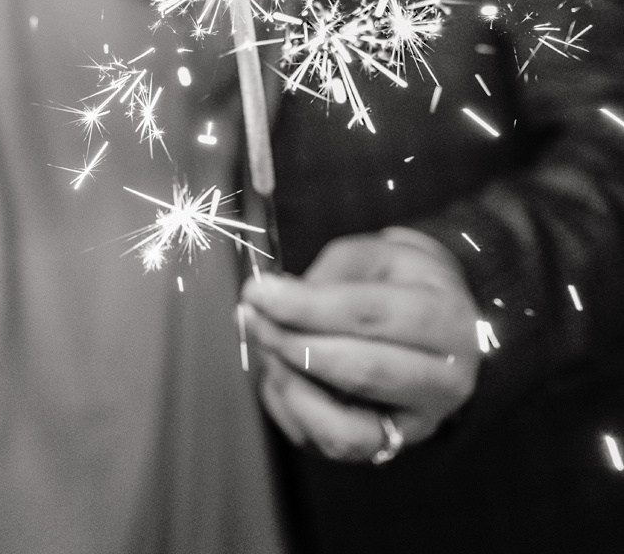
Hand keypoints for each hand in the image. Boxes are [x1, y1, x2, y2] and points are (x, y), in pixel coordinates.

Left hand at [240, 227, 480, 461]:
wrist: (439, 318)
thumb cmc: (401, 279)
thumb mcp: (374, 253)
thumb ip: (327, 276)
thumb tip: (272, 300)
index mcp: (448, 318)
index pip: (368, 315)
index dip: (305, 306)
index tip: (258, 291)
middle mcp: (446, 380)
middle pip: (359, 371)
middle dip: (292, 343)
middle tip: (251, 315)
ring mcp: (421, 422)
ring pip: (345, 425)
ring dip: (291, 383)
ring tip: (266, 344)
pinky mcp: (390, 446)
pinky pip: (333, 444)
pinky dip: (296, 409)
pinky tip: (280, 371)